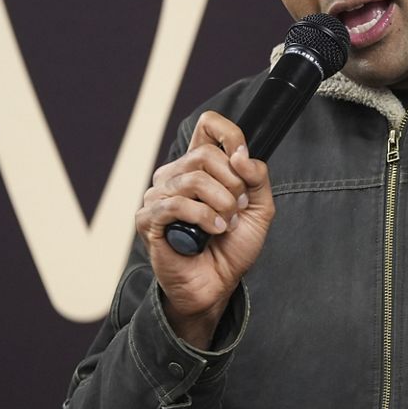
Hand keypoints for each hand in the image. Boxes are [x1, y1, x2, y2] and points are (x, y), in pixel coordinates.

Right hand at [135, 110, 274, 347]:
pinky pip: (176, 204)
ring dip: (221, 205)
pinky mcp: (148, 219)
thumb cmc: (233, 245)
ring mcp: (158, 195)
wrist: (218, 283)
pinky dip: (203, 217)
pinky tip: (213, 230)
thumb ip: (256, 176)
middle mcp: (175, 174)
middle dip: (233, 184)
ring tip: (227, 224)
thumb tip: (240, 155)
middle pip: (206, 155)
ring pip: (194, 179)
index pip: (208, 125)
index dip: (230, 134)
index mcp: (200, 165)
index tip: (243, 157)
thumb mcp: (259, 207)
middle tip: (238, 209)